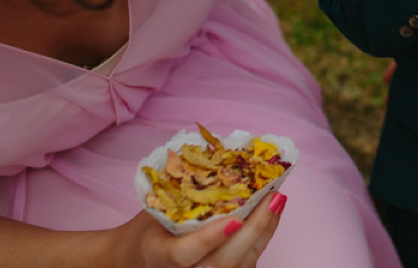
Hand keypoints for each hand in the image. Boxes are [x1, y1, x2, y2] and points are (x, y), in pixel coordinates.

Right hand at [115, 192, 284, 267]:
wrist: (140, 259)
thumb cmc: (149, 231)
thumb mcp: (154, 211)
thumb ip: (179, 195)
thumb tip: (215, 159)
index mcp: (158, 257)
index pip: (184, 255)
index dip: (209, 239)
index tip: (234, 221)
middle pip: (223, 262)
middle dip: (252, 231)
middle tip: (272, 199)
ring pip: (240, 264)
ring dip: (264, 231)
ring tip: (277, 200)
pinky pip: (246, 261)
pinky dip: (263, 237)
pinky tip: (272, 213)